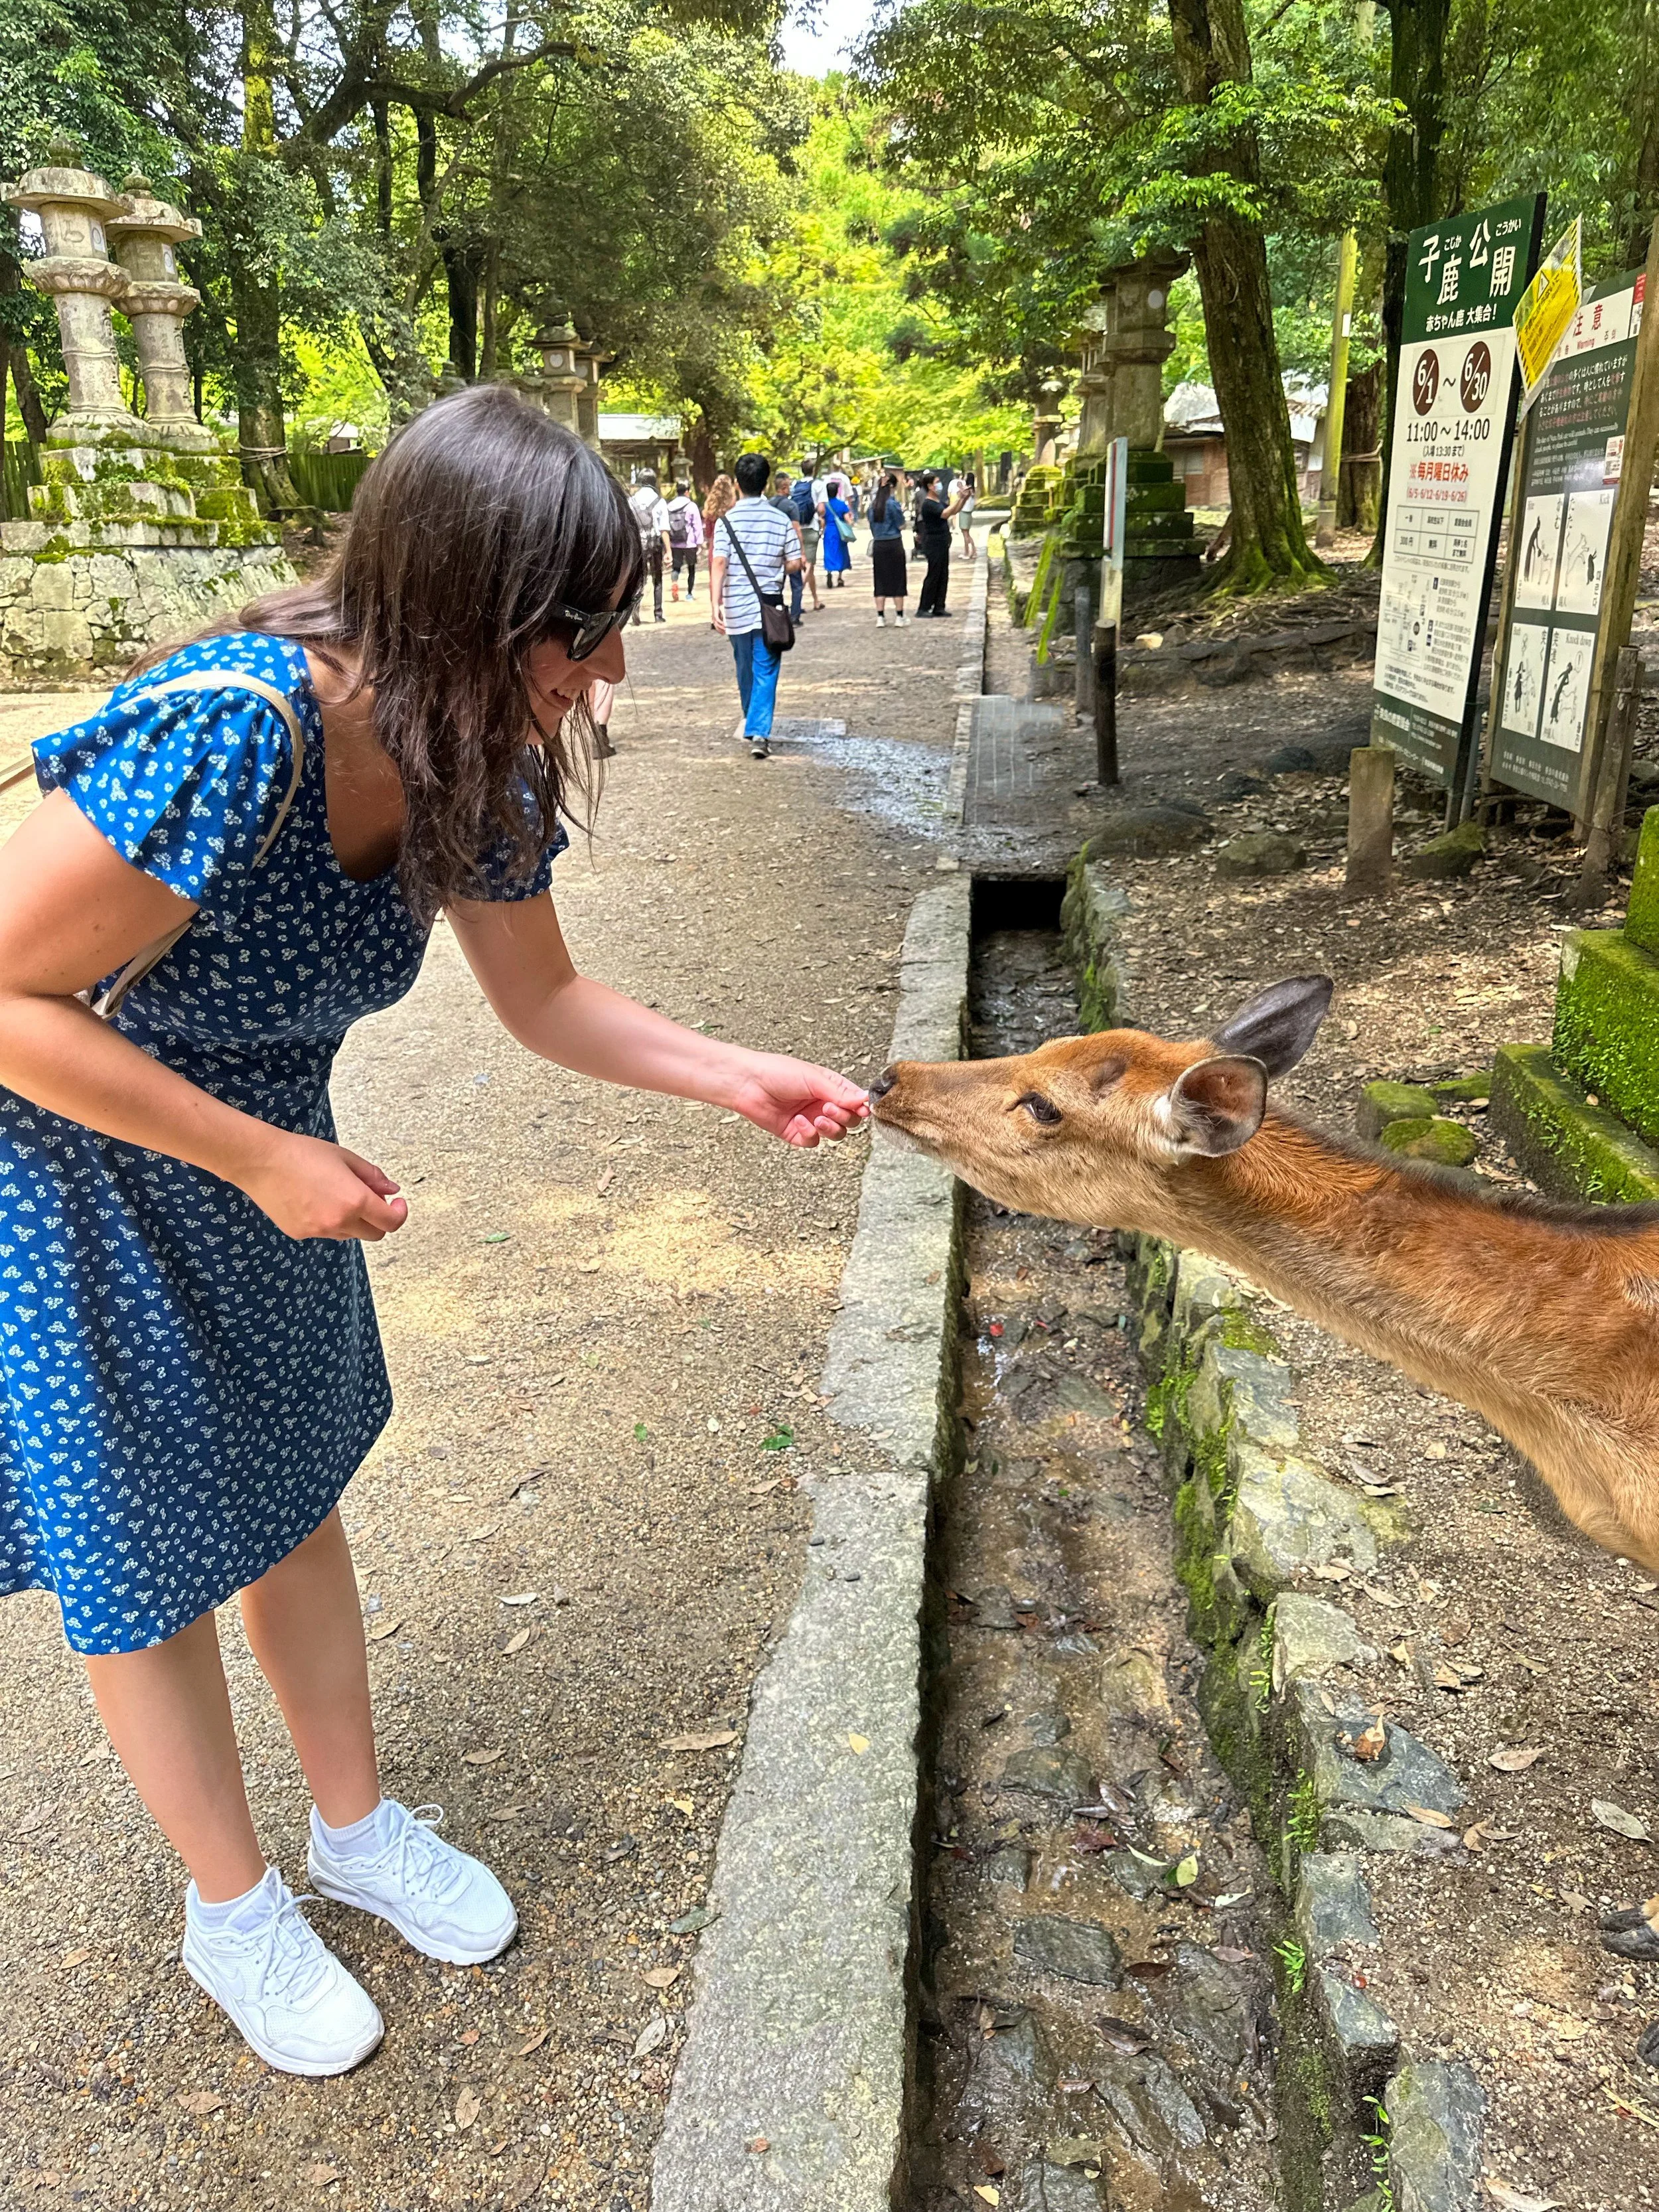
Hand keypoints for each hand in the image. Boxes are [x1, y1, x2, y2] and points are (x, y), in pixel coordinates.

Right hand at [236, 1129, 409, 1240]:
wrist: (261, 1161)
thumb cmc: (302, 1153)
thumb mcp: (345, 1158)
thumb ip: (373, 1177)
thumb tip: (392, 1190)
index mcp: (354, 1201)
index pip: (390, 1223)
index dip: (399, 1214)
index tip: (397, 1204)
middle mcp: (338, 1221)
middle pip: (374, 1234)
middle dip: (379, 1220)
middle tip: (372, 1200)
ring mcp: (318, 1231)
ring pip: (349, 1234)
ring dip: (353, 1220)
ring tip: (336, 1193)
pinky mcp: (300, 1234)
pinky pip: (326, 1232)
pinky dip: (329, 1221)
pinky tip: (314, 1200)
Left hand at [712, 600, 727, 634]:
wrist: (715, 604)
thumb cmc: (718, 610)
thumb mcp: (720, 616)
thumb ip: (722, 619)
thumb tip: (725, 623)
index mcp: (714, 621)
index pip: (717, 628)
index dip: (720, 631)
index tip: (724, 634)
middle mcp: (713, 620)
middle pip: (717, 627)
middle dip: (721, 631)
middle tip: (725, 633)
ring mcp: (714, 618)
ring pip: (717, 625)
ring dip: (721, 627)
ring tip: (725, 629)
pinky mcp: (715, 616)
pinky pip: (718, 621)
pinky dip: (721, 623)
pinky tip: (724, 624)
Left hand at [724, 1051, 869, 1147]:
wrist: (747, 1083)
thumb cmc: (777, 1072)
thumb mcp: (813, 1078)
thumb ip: (839, 1092)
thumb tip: (864, 1099)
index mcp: (830, 1087)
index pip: (855, 1101)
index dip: (860, 1107)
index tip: (862, 1110)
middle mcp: (822, 1104)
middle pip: (849, 1121)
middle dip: (844, 1117)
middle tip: (828, 1109)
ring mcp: (810, 1120)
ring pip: (834, 1134)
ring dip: (830, 1128)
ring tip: (817, 1119)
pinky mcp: (796, 1133)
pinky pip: (813, 1142)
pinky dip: (809, 1134)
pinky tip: (797, 1121)